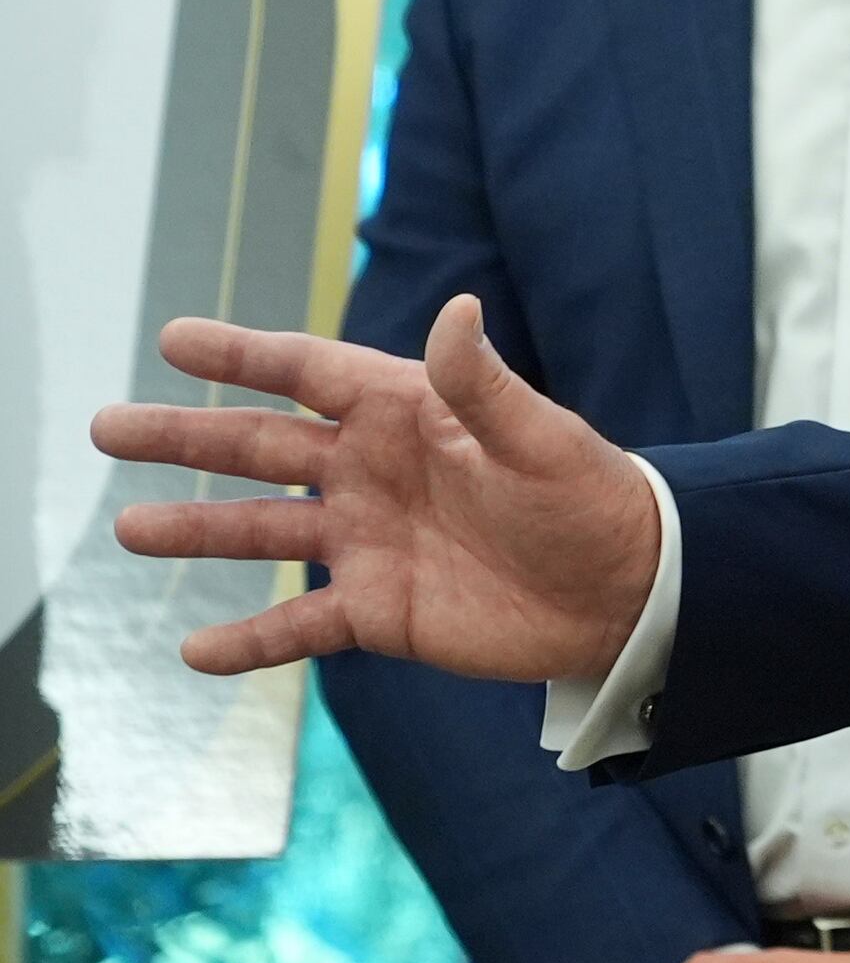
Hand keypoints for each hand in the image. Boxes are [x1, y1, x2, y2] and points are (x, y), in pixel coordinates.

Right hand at [88, 297, 659, 680]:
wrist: (630, 591)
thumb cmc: (593, 500)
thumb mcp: (543, 439)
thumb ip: (485, 386)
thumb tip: (459, 309)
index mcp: (409, 414)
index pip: (310, 374)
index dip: (244, 356)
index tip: (175, 340)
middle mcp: (373, 473)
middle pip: (259, 449)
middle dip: (184, 438)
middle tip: (105, 429)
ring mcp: (369, 542)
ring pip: (261, 534)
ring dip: (196, 533)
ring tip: (129, 531)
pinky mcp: (379, 611)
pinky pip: (298, 627)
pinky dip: (249, 641)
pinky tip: (193, 652)